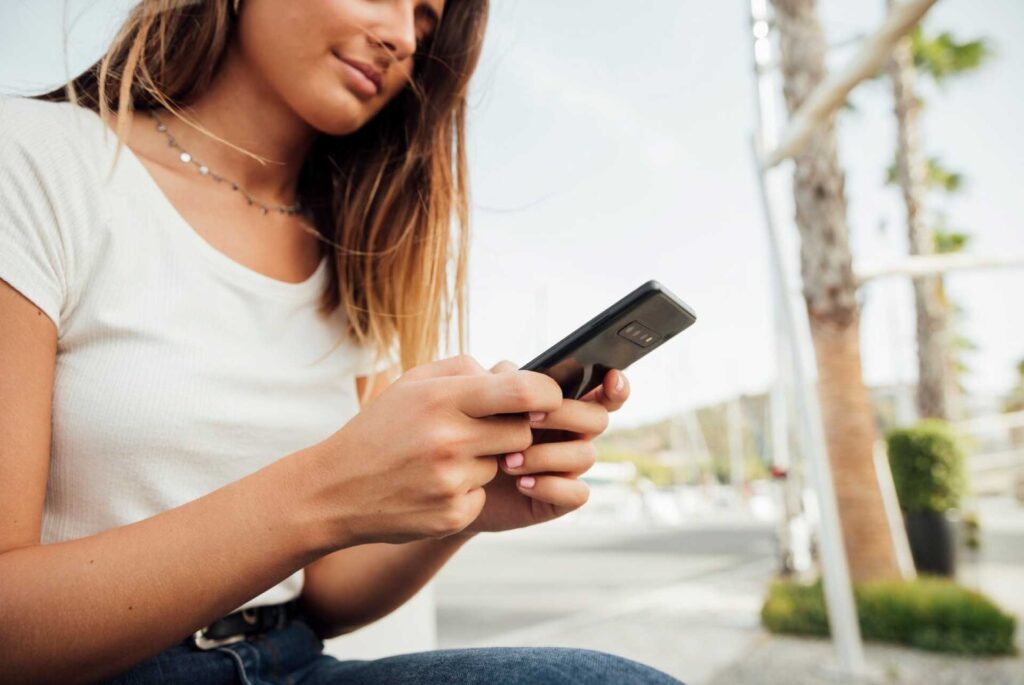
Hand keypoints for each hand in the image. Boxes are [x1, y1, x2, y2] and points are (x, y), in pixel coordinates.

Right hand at [309, 355, 561, 546]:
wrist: (333, 490)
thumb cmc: (379, 429)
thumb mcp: (412, 385)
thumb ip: (464, 370)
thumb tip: (513, 373)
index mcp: (441, 399)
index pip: (523, 392)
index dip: (547, 394)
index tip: (547, 399)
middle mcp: (448, 440)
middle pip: (521, 432)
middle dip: (511, 430)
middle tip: (482, 431)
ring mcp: (451, 481)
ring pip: (503, 465)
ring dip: (484, 462)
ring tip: (441, 460)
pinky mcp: (452, 515)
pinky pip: (483, 495)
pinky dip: (467, 491)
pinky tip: (434, 486)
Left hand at [462, 361, 630, 533]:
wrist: (452, 481)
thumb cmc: (470, 435)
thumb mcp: (482, 402)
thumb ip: (503, 382)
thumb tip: (518, 373)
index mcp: (560, 405)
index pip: (601, 391)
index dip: (614, 385)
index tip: (610, 377)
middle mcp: (571, 434)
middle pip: (597, 418)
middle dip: (564, 416)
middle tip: (527, 419)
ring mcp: (567, 467)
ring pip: (585, 455)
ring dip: (546, 455)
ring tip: (507, 460)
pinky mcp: (560, 499)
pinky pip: (577, 493)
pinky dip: (550, 487)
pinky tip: (522, 484)